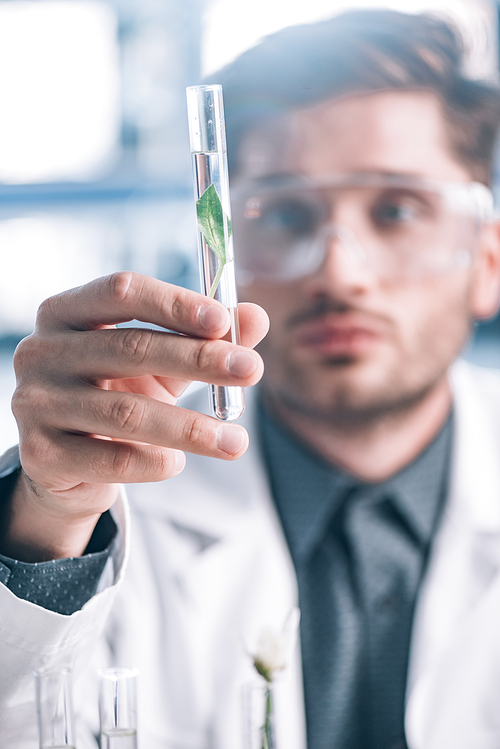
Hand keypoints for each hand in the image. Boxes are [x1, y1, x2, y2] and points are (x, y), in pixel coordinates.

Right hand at [5, 272, 268, 559]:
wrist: (70, 462)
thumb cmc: (119, 396)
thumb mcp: (162, 364)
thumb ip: (204, 338)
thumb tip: (256, 316)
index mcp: (68, 312)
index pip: (122, 292)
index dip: (175, 303)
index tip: (224, 321)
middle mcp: (42, 351)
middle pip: (129, 348)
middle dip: (199, 359)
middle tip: (252, 370)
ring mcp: (36, 403)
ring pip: (126, 412)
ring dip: (191, 427)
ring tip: (236, 441)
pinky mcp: (40, 454)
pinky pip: (110, 459)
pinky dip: (153, 462)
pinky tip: (179, 463)